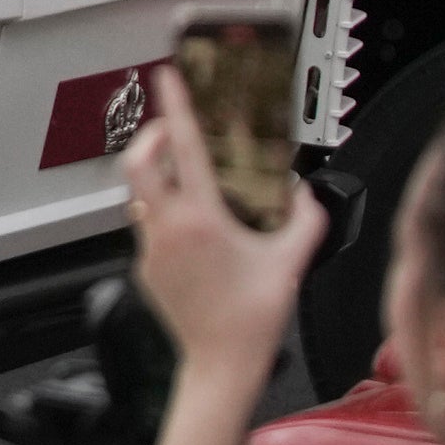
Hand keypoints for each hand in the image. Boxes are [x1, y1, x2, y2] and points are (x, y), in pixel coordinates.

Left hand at [123, 63, 323, 376]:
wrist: (221, 366)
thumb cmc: (252, 322)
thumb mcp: (292, 261)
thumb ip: (307, 218)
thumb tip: (307, 192)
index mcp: (201, 219)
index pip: (182, 147)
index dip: (175, 106)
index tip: (168, 78)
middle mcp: (167, 229)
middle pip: (137, 162)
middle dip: (150, 136)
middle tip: (169, 128)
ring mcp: (151, 250)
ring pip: (139, 195)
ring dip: (156, 177)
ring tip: (186, 179)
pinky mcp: (145, 269)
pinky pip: (146, 226)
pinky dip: (162, 214)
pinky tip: (191, 228)